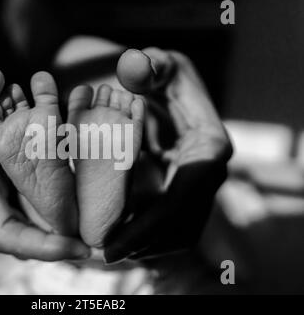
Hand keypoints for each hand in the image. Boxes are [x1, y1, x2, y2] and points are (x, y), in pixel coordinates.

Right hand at [0, 57, 89, 260]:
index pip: (0, 229)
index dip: (36, 244)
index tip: (72, 246)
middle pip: (20, 233)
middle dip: (57, 241)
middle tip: (96, 243)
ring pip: (24, 218)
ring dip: (56, 222)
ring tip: (92, 222)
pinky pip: (22, 200)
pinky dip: (47, 201)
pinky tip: (71, 192)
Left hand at [103, 48, 232, 262]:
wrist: (170, 89)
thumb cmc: (163, 75)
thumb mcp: (159, 64)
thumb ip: (151, 66)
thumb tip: (138, 69)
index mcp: (210, 146)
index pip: (183, 197)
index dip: (151, 225)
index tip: (118, 245)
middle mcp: (211, 173)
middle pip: (182, 224)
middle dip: (145, 243)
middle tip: (107, 254)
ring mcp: (202, 187)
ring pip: (181, 231)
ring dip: (147, 245)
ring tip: (112, 251)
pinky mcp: (189, 193)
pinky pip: (174, 226)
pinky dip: (150, 236)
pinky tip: (123, 238)